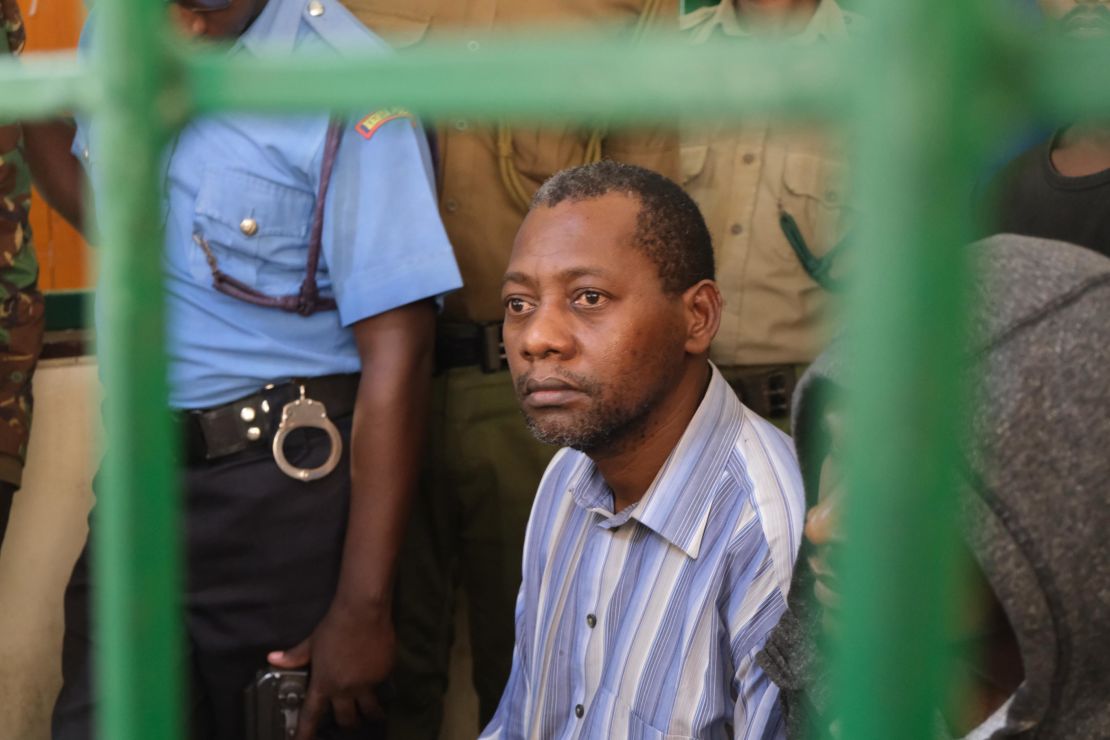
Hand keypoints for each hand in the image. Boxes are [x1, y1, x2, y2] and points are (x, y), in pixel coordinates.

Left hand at [268, 600, 394, 739]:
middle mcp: (345, 689)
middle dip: (347, 725)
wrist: (363, 612)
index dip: (305, 734)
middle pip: (346, 719)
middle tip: (348, 723)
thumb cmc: (335, 626)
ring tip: (374, 716)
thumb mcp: (312, 643)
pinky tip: (381, 681)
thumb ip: (295, 656)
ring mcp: (367, 684)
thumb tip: (273, 658)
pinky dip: (381, 687)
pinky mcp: (384, 674)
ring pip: (370, 711)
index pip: (312, 716)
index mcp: (324, 683)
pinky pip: (382, 688)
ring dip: (371, 715)